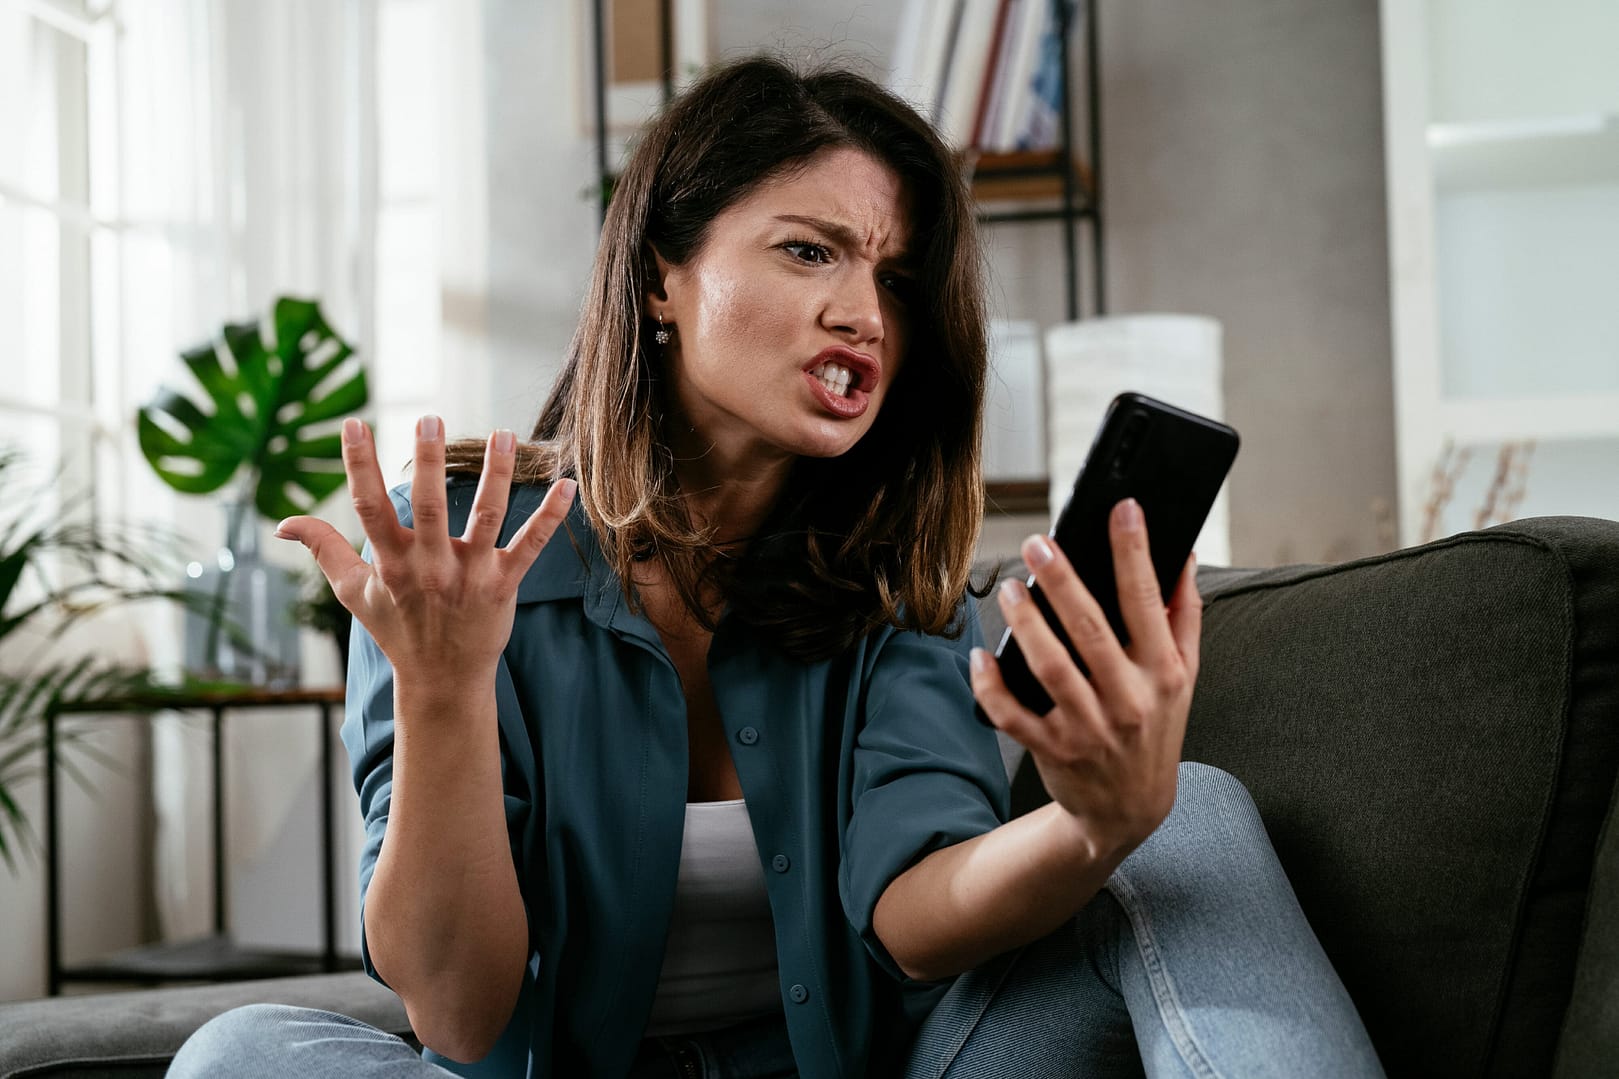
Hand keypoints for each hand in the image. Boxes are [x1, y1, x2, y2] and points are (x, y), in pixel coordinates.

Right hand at [274, 415, 576, 680]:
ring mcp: (470, 574)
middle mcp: (430, 566)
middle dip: (428, 463)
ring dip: (497, 475)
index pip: (368, 508)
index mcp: (390, 562)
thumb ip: (324, 549)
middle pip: (429, 507)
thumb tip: (282, 523)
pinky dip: (550, 517)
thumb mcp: (353, 591)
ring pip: (487, 517)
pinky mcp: (503, 584)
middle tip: (429, 419)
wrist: (442, 680)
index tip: (354, 424)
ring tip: (504, 435)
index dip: (358, 465)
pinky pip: (531, 546)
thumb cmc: (397, 628)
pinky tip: (567, 485)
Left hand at [970, 498, 1200, 855]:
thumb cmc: (1155, 729)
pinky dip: (992, 687)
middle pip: (1092, 631)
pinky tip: (980, 657)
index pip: (1148, 602)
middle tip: (1041, 544)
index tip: (1124, 509)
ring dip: (1027, 624)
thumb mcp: (1183, 679)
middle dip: (1065, 583)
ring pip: (1051, 668)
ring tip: (1011, 588)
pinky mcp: (1052, 749)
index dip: (1136, 553)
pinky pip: (1014, 715)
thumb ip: (1184, 618)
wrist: (1129, 810)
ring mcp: (1088, 727)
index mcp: (1163, 673)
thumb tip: (1184, 557)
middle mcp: (1129, 700)